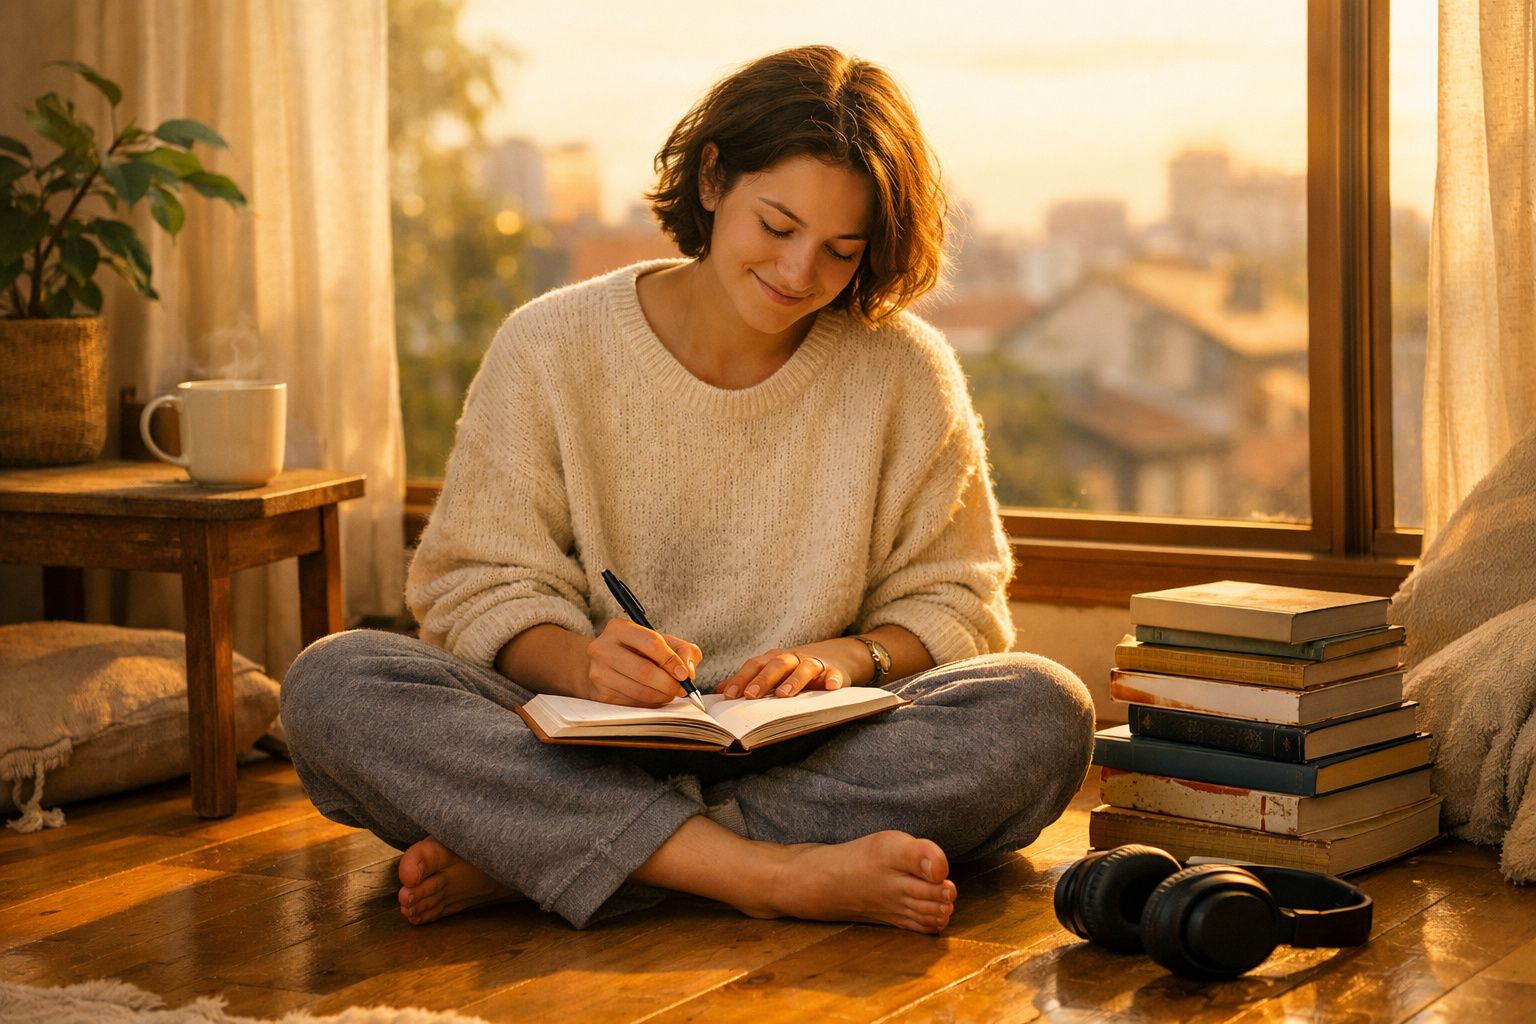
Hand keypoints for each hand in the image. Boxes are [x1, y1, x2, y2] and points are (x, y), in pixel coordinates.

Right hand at [583, 618, 702, 706]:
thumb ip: (682, 650)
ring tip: (670, 693)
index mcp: (619, 628)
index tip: (684, 674)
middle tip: (681, 689)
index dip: (672, 660)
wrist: (604, 664)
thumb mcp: (660, 641)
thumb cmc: (637, 651)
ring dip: (662, 696)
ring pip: (639, 691)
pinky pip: (633, 703)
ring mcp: (599, 672)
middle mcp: (603, 648)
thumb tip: (688, 671)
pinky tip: (655, 697)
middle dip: (668, 683)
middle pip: (644, 670)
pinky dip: (650, 703)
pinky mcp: (600, 694)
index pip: (651, 643)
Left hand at [719, 639, 858, 699]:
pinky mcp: (835, 671)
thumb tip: (720, 690)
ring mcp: (814, 664)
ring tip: (784, 694)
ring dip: (794, 680)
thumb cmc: (795, 669)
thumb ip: (748, 681)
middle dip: (763, 680)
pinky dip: (832, 679)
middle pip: (776, 665)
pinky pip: (834, 674)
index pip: (754, 666)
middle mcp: (792, 658)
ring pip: (804, 668)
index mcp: (773, 660)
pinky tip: (830, 687)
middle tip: (751, 696)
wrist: (836, 656)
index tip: (728, 696)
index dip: (741, 679)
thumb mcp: (772, 672)